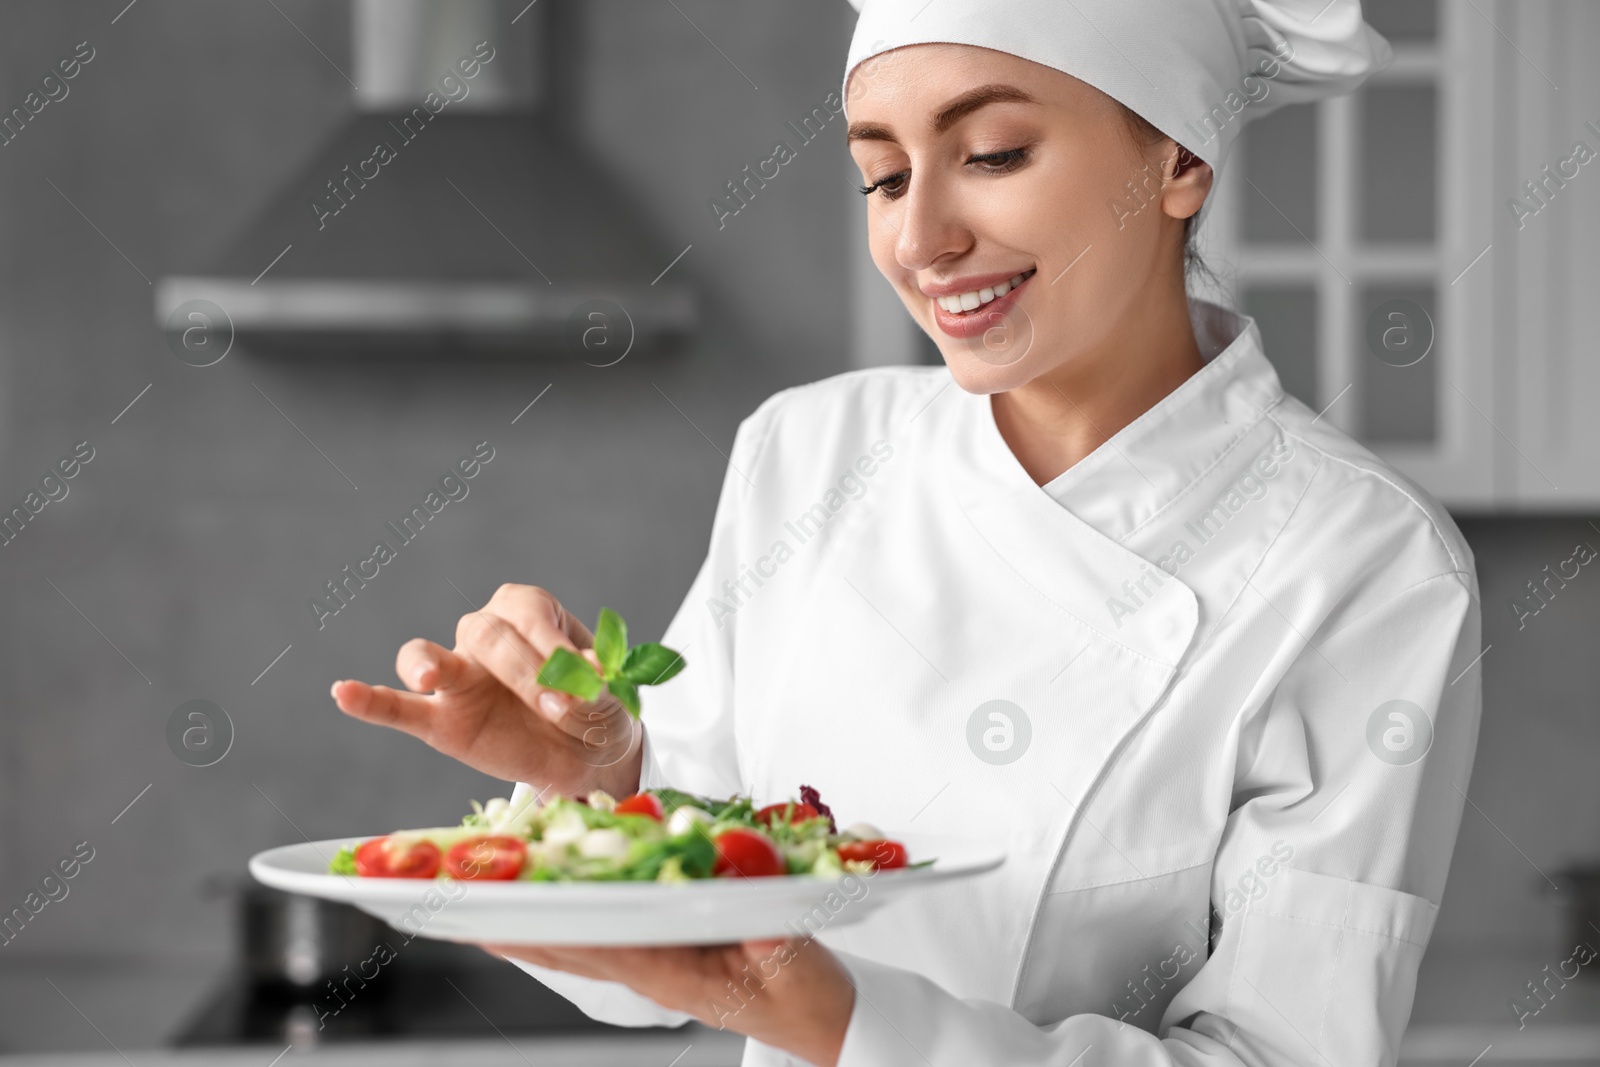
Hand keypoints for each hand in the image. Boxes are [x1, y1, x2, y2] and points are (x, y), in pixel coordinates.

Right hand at [331, 584, 642, 797]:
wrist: (586, 756)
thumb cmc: (597, 711)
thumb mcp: (612, 696)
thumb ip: (596, 688)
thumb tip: (581, 677)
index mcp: (530, 611)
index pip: (529, 616)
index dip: (554, 650)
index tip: (585, 688)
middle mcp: (487, 632)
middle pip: (486, 633)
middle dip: (525, 672)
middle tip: (558, 711)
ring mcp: (457, 676)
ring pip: (428, 653)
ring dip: (426, 661)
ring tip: (427, 674)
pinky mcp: (439, 720)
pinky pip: (397, 707)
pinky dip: (369, 700)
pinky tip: (343, 692)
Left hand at [481, 937, 855, 1066]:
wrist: (826, 1023)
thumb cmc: (809, 994)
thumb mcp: (795, 961)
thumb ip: (767, 932)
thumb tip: (737, 896)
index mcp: (675, 970)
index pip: (596, 942)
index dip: (542, 923)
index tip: (493, 909)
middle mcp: (653, 969)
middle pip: (568, 944)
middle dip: (511, 924)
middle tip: (451, 903)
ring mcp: (656, 967)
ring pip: (576, 945)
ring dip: (525, 926)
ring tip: (471, 907)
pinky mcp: (665, 958)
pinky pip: (602, 942)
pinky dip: (562, 927)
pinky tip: (538, 918)